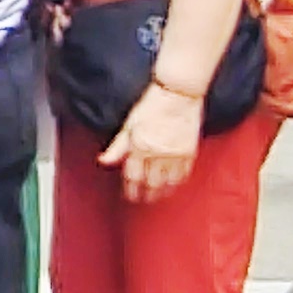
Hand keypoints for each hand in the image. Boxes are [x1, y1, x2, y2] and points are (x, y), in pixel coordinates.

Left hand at [102, 80, 202, 204]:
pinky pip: (183, 174)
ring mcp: (175, 154)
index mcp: (139, 147)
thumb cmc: (152, 104)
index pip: (133, 177)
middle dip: (147, 194)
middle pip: (151, 183)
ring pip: (168, 182)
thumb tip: (103, 161)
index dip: (131, 190)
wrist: (178, 94)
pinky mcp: (189, 152)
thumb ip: (117, 147)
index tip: (131, 196)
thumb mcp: (129, 125)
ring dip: (163, 191)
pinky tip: (174, 183)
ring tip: (160, 195)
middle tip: (145, 199)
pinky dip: (178, 181)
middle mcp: (157, 154)